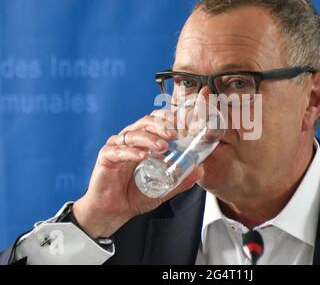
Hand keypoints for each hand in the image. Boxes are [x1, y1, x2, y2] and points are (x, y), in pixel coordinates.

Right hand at [72, 110, 203, 237]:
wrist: (114, 211)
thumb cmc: (135, 195)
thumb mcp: (163, 188)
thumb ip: (180, 180)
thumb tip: (200, 171)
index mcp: (144, 141)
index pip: (157, 121)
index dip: (169, 120)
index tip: (183, 127)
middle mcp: (130, 140)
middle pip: (145, 122)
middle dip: (161, 125)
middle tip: (174, 134)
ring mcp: (117, 146)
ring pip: (133, 134)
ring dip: (149, 138)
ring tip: (163, 146)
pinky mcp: (106, 157)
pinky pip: (118, 150)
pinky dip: (131, 151)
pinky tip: (142, 156)